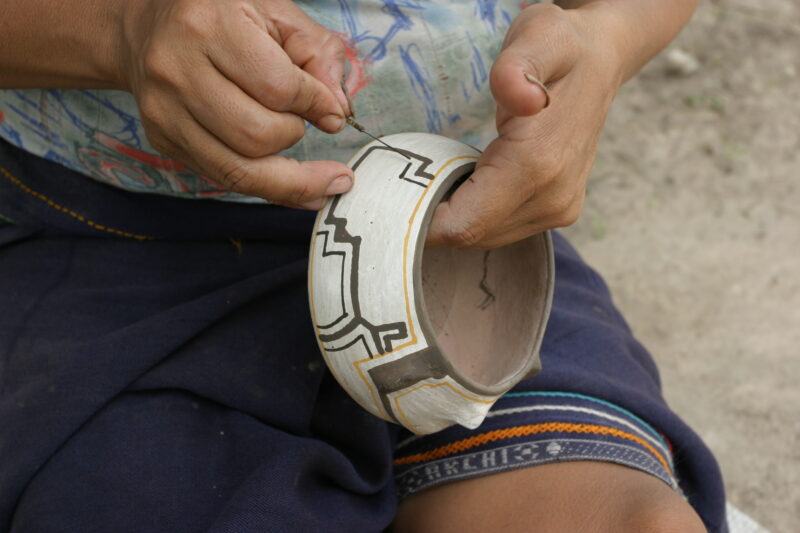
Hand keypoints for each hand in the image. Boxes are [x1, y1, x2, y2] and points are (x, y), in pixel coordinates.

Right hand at [117, 0, 352, 207]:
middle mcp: (177, 70)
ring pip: (240, 169)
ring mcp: (164, 111)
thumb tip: (337, 112)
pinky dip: (268, 188)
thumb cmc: (222, 16)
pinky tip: (298, 187)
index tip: (332, 112)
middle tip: (303, 120)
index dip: (315, 105)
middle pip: (256, 136)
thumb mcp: (277, 14)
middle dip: (294, 135)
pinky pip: (224, 179)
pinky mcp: (163, 140)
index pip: (277, 87)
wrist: (149, 27)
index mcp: (208, 26)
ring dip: (286, 171)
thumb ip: (318, 56)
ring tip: (312, 164)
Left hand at [427, 3, 625, 247]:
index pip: (464, 225)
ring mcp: (560, 209)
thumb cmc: (560, 45)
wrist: (602, 59)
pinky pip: (502, 228)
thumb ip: (517, 66)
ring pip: (485, 238)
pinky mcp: (560, 211)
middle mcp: (553, 199)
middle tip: (405, 185)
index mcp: (539, 166)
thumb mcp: (537, 36)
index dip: (422, 221)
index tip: (393, 198)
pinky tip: (466, 181)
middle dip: (433, 219)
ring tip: (435, 178)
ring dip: (454, 216)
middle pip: (471, 237)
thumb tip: (518, 96)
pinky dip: (475, 214)